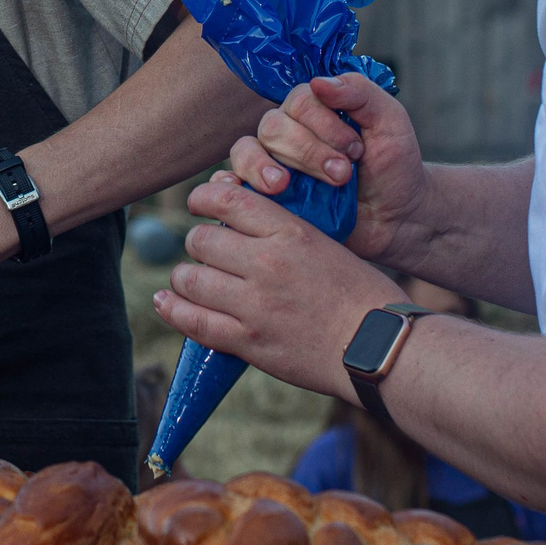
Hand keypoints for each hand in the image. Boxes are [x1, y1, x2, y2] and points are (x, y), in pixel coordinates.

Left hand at [153, 174, 406, 397]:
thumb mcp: (328, 244)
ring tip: (187, 280)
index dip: (204, 197)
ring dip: (184, 277)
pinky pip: (194, 321)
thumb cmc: (363, 296)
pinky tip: (165, 302)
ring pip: (191, 278)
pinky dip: (173, 309)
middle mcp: (266, 263)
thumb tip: (245, 227)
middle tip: (204, 251)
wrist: (380, 347)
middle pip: (202, 240)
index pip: (229, 199)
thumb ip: (286, 234)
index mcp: (290, 232)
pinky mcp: (248, 341)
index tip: (198, 203)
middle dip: (198, 243)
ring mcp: (254, 304)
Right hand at [227, 70, 428, 269]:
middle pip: (272, 127)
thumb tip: (319, 82)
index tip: (356, 150)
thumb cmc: (394, 166)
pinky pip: (232, 183)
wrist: (397, 218)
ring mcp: (273, 164)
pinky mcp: (266, 197)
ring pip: (246, 152)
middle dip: (307, 151)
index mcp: (314, 109)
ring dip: (265, 168)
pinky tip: (245, 192)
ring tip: (286, 186)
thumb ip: (360, 94)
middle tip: (342, 175)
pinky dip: (231, 184)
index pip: (300, 101)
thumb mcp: (390, 122)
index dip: (324, 125)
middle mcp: (288, 132)